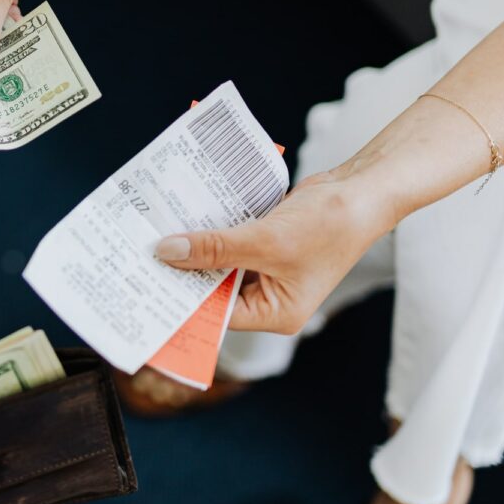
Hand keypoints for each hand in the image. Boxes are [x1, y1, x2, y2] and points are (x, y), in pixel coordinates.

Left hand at [154, 169, 394, 333]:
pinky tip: (182, 217)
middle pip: (213, 288)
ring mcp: (266, 269)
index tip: (146, 285)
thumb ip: (215, 248)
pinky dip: (209, 230)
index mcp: (276, 312)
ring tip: (153, 235)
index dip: (182, 299)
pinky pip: (227, 241)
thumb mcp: (266, 240)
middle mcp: (269, 296)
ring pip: (217, 262)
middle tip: (141, 256)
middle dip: (183, 270)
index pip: (218, 313)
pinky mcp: (263, 243)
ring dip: (194, 247)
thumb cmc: (330, 224)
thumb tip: (167, 252)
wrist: (362, 189)